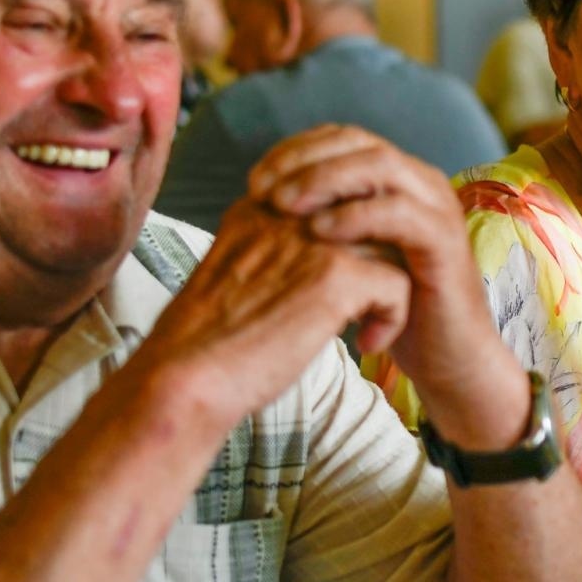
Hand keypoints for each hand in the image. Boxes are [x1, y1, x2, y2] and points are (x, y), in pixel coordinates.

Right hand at [117, 196, 412, 425]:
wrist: (184, 381)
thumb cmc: (206, 347)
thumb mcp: (234, 279)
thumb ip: (271, 256)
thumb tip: (312, 266)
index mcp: (259, 209)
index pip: (331, 200)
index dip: (351, 242)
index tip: (343, 288)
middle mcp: (286, 213)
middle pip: (364, 215)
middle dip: (377, 259)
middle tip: (369, 304)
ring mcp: (312, 240)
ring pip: (388, 244)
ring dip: (388, 289)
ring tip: (366, 327)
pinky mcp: (334, 276)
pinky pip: (398, 284)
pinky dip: (392, 318)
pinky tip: (368, 344)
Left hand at [249, 126, 526, 439]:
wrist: (444, 360)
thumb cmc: (385, 309)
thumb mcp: (344, 255)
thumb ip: (316, 219)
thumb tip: (259, 199)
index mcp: (395, 179)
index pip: (340, 138)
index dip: (294, 150)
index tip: (253, 182)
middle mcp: (420, 182)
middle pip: (357, 142)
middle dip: (303, 160)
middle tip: (261, 191)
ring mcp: (437, 207)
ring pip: (380, 165)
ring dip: (325, 180)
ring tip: (284, 207)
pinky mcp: (445, 241)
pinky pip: (399, 212)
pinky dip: (355, 216)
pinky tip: (319, 233)